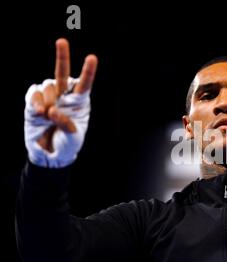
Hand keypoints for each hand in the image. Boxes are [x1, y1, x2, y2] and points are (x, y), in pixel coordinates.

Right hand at [24, 39, 97, 166]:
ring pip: (47, 86)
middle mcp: (64, 96)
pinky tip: (39, 113)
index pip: (84, 84)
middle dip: (62, 57)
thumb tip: (51, 110)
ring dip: (48, 101)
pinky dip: (36, 102)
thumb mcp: (74, 136)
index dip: (88, 71)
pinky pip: (34, 94)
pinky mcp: (33, 102)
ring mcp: (48, 98)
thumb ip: (66, 123)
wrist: (50, 155)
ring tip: (48, 117)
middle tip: (62, 41)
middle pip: (62, 73)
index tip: (92, 58)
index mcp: (79, 102)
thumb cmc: (68, 144)